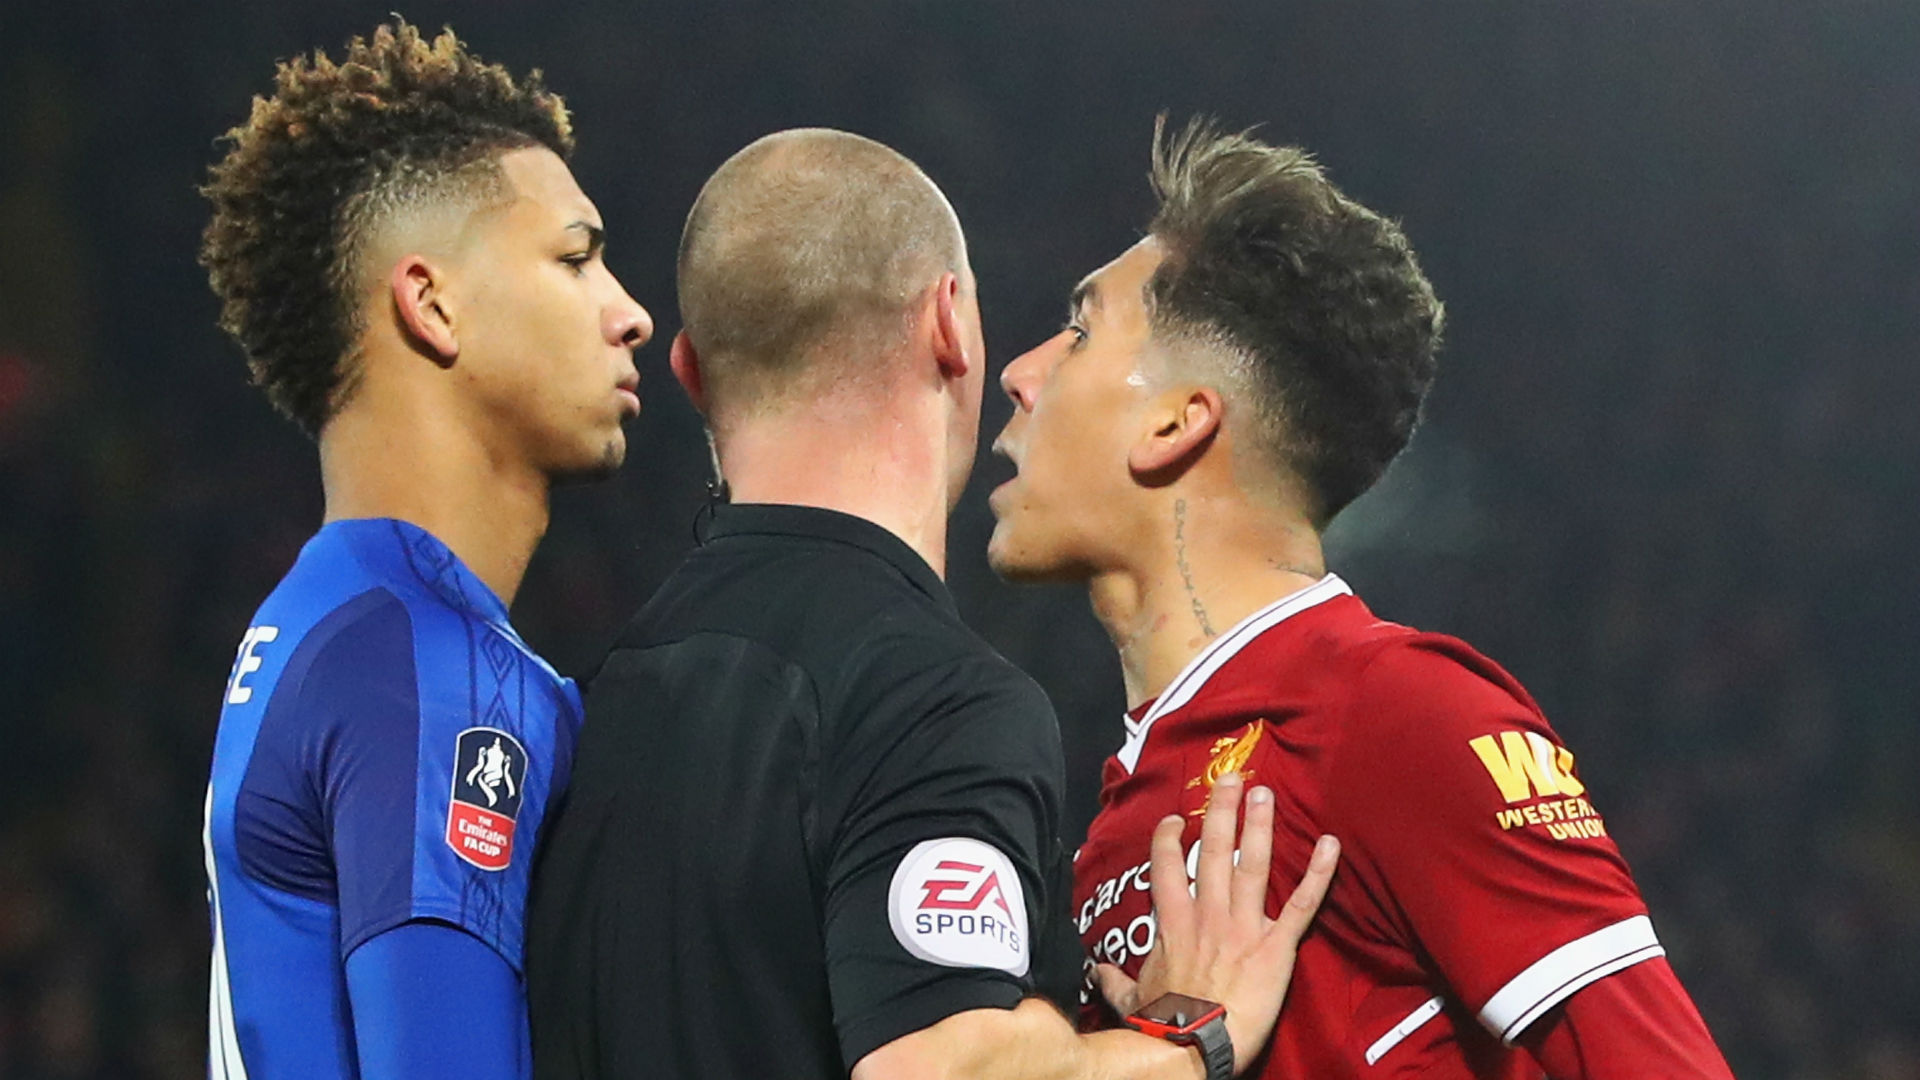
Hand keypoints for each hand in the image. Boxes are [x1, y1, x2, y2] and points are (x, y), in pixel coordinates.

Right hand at [1092, 774, 1338, 1074]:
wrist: (1195, 1046)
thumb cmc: (1163, 1026)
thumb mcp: (1131, 1000)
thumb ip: (1116, 981)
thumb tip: (1097, 973)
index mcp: (1174, 925)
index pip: (1166, 868)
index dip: (1168, 839)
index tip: (1176, 818)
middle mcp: (1209, 915)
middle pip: (1213, 851)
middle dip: (1222, 811)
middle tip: (1231, 778)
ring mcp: (1244, 927)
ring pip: (1252, 865)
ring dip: (1259, 826)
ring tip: (1264, 793)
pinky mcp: (1277, 946)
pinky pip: (1302, 904)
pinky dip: (1319, 873)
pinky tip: (1331, 844)